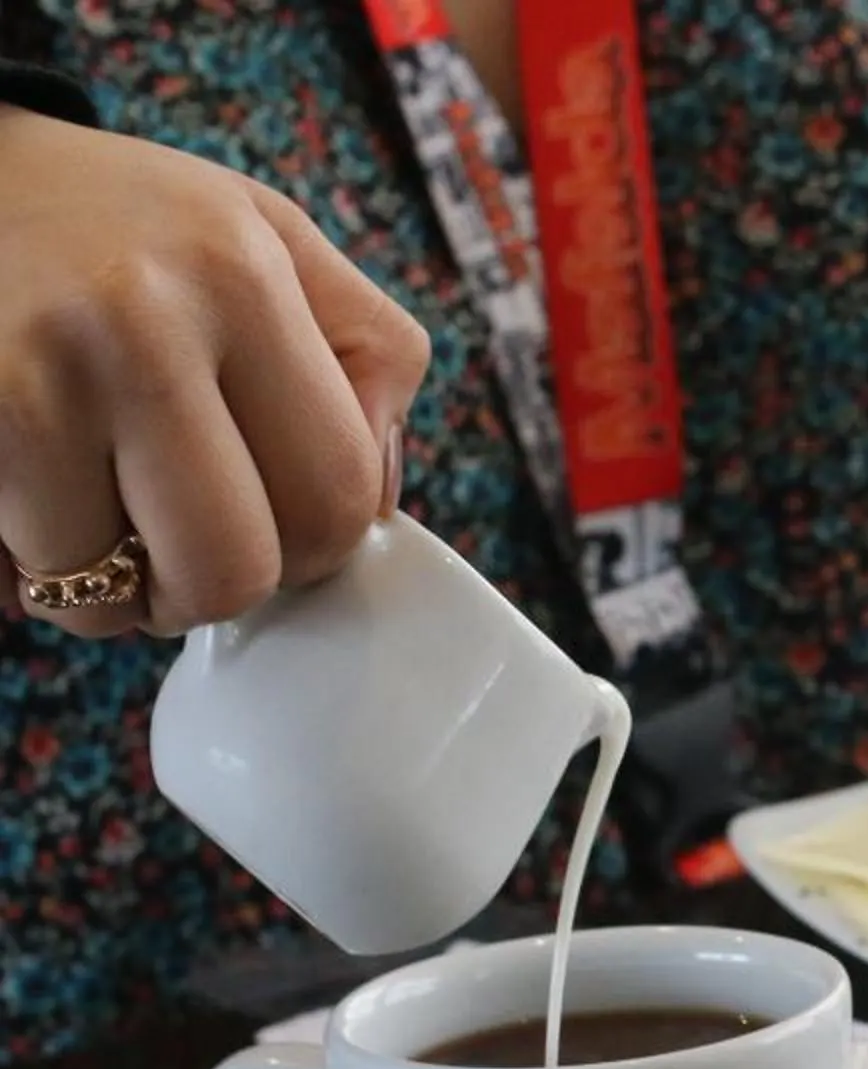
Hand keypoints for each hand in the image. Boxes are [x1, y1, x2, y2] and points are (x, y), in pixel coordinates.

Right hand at [0, 108, 432, 636]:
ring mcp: (29, 381)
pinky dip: (24, 570)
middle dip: (213, 588)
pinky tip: (25, 492)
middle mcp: (138, 325)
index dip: (315, 548)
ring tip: (90, 504)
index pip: (337, 496)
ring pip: (111, 598)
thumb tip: (382, 502)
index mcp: (239, 276)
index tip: (276, 528)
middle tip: (180, 543)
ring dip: (105, 585)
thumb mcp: (263, 233)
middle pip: (233, 572)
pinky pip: (15, 581)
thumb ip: (365, 354)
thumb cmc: (114, 222)